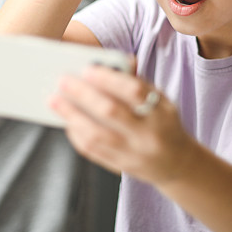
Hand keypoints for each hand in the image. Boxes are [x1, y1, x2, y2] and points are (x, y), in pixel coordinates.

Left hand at [50, 65, 197, 186]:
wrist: (177, 163)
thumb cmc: (162, 122)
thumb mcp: (161, 100)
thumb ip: (136, 83)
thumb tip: (105, 65)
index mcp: (161, 113)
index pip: (134, 91)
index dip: (109, 79)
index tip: (87, 69)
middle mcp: (148, 134)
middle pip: (110, 112)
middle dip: (83, 95)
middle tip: (63, 81)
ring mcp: (133, 154)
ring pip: (96, 135)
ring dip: (71, 115)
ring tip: (55, 100)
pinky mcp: (120, 166)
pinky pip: (93, 151)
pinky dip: (76, 134)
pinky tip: (67, 121)